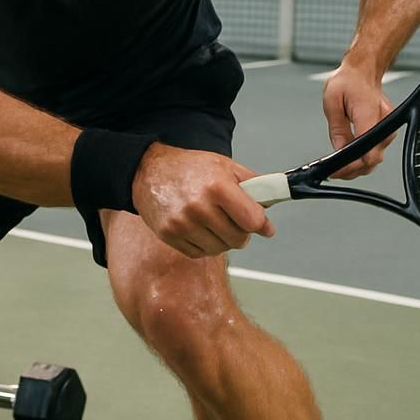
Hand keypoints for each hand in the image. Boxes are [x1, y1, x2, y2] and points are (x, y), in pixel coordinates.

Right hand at [130, 145, 275, 258]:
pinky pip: (200, 253)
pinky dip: (205, 245)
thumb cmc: (188, 167)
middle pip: (239, 239)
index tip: (265, 227)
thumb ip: (252, 184)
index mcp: (217, 187)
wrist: (147, 171)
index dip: (263, 225)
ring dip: (224, 240)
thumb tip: (272, 203)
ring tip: (216, 223)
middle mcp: (199, 207)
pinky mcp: (169, 235)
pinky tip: (200, 228)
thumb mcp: (224, 165)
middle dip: (243, 232)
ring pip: (220, 249)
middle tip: (236, 221)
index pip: (253, 220)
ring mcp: (182, 224)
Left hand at [322, 63, 394, 177]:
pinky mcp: (386, 131)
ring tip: (339, 168)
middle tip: (334, 173)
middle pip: (372, 159)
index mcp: (369, 114)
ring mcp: (388, 128)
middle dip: (353, 170)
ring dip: (358, 166)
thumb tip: (339, 150)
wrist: (363, 71)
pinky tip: (349, 159)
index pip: (368, 153)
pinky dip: (363, 157)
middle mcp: (384, 124)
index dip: (352, 167)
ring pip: (375, 158)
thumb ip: (337, 128)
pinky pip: (375, 150)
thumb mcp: (332, 102)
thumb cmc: (348, 81)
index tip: (337, 171)